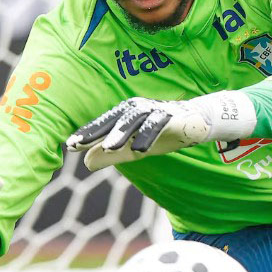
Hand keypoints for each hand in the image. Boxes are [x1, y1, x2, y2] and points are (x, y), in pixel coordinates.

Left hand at [65, 92, 256, 171]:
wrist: (202, 121)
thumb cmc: (166, 132)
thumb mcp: (137, 147)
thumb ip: (113, 154)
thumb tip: (85, 164)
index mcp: (127, 114)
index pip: (103, 123)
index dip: (87, 133)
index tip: (69, 146)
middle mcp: (139, 108)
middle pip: (113, 118)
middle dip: (96, 131)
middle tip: (78, 144)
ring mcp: (156, 110)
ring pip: (134, 119)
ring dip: (120, 133)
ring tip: (108, 148)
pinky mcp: (173, 115)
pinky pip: (158, 124)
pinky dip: (148, 136)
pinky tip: (139, 150)